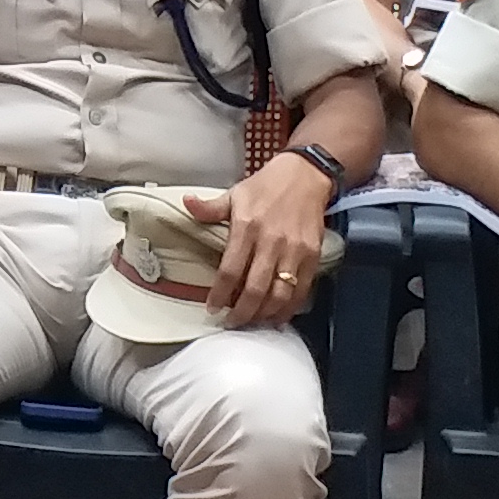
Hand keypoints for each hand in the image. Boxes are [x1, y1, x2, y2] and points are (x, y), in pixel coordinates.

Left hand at [212, 153, 338, 328]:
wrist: (306, 175)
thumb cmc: (267, 186)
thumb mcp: (235, 193)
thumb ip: (210, 208)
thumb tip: (186, 204)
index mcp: (247, 226)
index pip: (230, 270)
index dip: (220, 294)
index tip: (212, 308)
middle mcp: (271, 241)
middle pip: (255, 288)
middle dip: (241, 312)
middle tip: (230, 323)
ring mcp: (294, 251)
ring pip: (279, 294)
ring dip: (264, 314)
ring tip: (251, 322)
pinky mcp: (312, 256)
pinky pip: (301, 290)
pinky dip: (288, 308)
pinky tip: (276, 316)